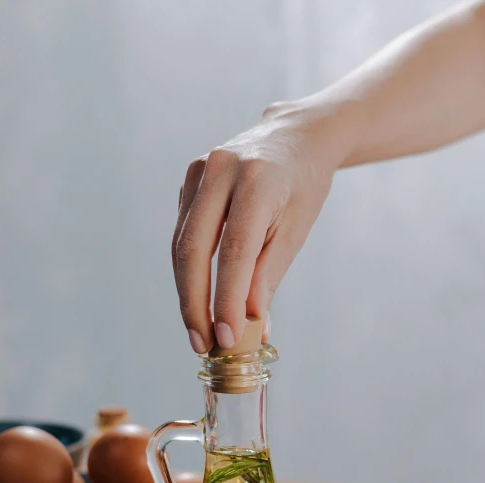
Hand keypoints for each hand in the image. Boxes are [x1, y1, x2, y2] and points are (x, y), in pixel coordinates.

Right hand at [172, 100, 347, 351]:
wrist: (295, 137)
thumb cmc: (303, 186)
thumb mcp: (295, 231)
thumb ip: (268, 277)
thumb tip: (251, 328)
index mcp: (257, 180)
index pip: (234, 251)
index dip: (227, 299)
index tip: (228, 338)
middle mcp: (219, 169)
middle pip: (194, 250)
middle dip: (195, 304)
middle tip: (203, 344)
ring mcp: (198, 172)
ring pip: (181, 246)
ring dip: (187, 294)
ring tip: (199, 332)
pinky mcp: (188, 181)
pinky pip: (182, 235)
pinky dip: (187, 272)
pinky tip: (198, 299)